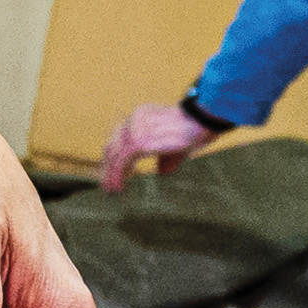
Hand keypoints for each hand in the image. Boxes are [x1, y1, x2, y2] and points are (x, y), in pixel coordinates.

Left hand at [99, 101, 226, 193]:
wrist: (201, 122)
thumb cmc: (194, 130)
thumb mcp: (176, 145)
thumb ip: (165, 156)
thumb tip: (161, 171)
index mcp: (141, 117)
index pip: (119, 137)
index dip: (114, 156)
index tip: (110, 171)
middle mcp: (134, 120)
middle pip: (113, 145)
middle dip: (108, 166)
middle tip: (106, 184)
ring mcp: (135, 129)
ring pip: (115, 154)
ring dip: (111, 174)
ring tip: (111, 190)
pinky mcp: (139, 141)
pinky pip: (123, 160)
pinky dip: (118, 175)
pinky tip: (118, 187)